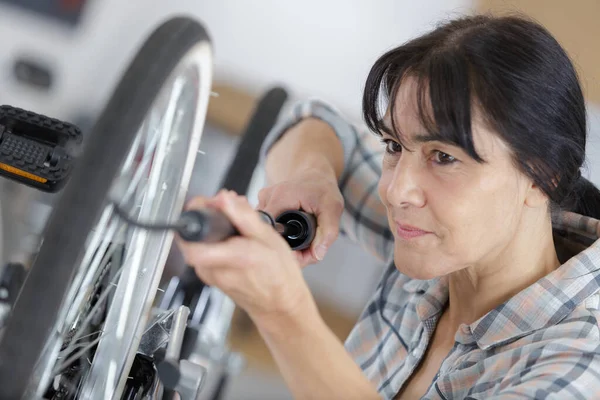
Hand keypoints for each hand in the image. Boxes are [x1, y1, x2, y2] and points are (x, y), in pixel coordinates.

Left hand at [176, 190, 313, 324]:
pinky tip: (233, 239)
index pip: (192, 235)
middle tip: (227, 210)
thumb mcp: (269, 238)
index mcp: (231, 257)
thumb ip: (243, 216)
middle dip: (207, 217)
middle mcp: (214, 269)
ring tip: (234, 225)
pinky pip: (204, 251)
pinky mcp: (208, 277)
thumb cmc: (278, 274)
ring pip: (198, 242)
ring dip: (212, 229)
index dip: (197, 213)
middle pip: (194, 235)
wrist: (279, 304)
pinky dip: (215, 241)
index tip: (212, 203)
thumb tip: (223, 198)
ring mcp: (208, 275)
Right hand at [259, 166, 343, 266]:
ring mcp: (261, 201)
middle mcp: (266, 198)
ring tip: (303, 245)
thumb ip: (327, 231)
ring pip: (266, 232)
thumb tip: (317, 254)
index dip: (285, 249)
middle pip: (267, 234)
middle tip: (307, 253)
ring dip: (284, 243)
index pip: (271, 231)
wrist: (315, 175)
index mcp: (281, 197)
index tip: (301, 256)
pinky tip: (294, 237)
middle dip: (287, 250)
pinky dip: (280, 235)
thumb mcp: (332, 208)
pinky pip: (267, 226)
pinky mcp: (262, 206)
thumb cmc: (324, 189)